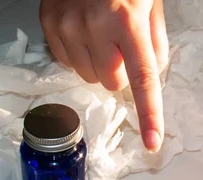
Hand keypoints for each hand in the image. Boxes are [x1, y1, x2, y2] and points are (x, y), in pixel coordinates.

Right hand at [39, 0, 167, 152]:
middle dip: (120, 71)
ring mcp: (67, 25)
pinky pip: (66, 61)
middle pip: (111, 82)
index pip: (142, 78)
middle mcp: (95, 25)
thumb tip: (149, 77)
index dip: (149, 114)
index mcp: (128, 20)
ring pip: (88, 76)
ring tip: (99, 32)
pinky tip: (82, 29)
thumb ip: (155, 42)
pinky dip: (78, 53)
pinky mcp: (48, 22)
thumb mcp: (151, 4)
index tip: (152, 143)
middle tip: (120, 44)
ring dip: (98, 63)